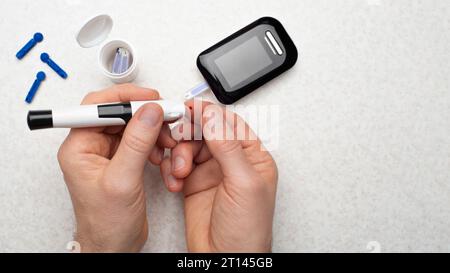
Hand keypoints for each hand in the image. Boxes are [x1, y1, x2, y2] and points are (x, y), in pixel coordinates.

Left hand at [57, 84, 175, 252]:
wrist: (114, 246)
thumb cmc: (106, 222)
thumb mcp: (122, 180)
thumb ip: (137, 143)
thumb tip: (149, 112)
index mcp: (79, 148)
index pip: (97, 107)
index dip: (126, 99)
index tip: (150, 99)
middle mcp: (91, 147)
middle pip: (118, 114)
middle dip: (145, 115)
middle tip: (167, 116)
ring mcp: (108, 154)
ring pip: (133, 126)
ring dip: (153, 130)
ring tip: (167, 140)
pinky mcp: (123, 161)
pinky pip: (140, 140)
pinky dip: (155, 143)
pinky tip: (162, 153)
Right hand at [159, 101, 277, 251]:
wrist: (225, 261)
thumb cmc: (246, 230)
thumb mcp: (243, 184)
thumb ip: (228, 146)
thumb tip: (213, 116)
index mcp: (253, 156)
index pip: (230, 123)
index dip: (208, 113)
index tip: (188, 108)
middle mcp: (232, 161)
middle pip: (205, 131)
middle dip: (189, 134)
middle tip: (177, 139)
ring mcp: (212, 171)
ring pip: (189, 146)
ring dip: (179, 154)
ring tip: (179, 171)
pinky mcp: (194, 183)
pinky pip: (178, 163)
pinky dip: (172, 169)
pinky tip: (175, 181)